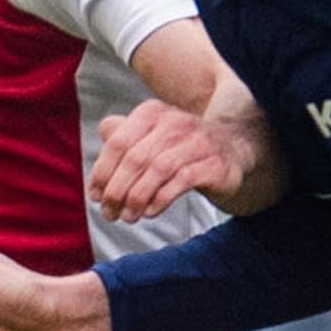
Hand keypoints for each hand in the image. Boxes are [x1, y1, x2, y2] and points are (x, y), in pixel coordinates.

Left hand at [91, 97, 287, 220]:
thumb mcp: (152, 136)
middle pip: (135, 158)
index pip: (118, 142)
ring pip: (157, 170)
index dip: (102, 172)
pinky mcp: (214, 163)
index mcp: (153, 113)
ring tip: (128, 217)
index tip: (96, 197)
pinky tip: (150, 212)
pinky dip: (160, 199)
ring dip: (137, 198)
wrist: (233, 150)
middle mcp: (175, 122)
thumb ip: (126, 133)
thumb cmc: (182, 148)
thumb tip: (103, 130)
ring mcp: (197, 142)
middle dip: (117, 190)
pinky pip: (182, 181)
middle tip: (109, 213)